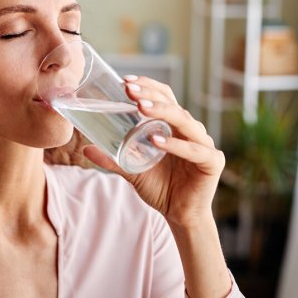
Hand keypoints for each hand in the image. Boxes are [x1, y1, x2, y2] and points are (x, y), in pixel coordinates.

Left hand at [82, 75, 225, 226]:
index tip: (126, 81)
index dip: (148, 86)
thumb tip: (85, 147)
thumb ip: (113, 159)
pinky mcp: (212, 161)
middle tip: (129, 90)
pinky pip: (194, 149)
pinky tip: (157, 139)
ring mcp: (204, 144)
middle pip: (173, 104)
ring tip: (141, 108)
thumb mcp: (132, 171)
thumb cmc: (161, 188)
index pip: (165, 97)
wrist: (180, 215)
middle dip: (150, 95)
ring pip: (184, 121)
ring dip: (162, 112)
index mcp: (175, 126)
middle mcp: (191, 131)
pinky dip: (176, 144)